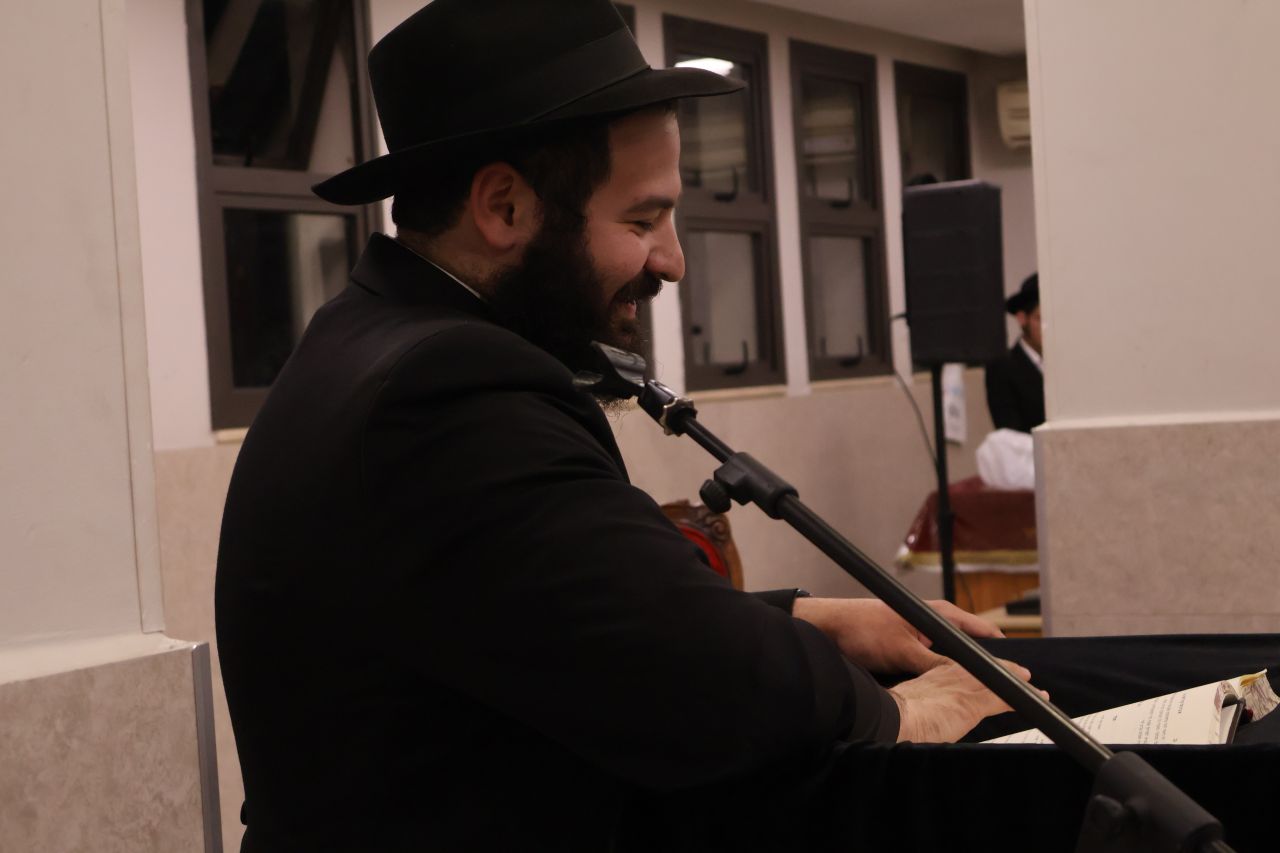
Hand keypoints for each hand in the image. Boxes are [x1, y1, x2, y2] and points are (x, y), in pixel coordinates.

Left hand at [791, 597, 1003, 674]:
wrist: (829, 628)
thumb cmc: (863, 630)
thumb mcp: (904, 652)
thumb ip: (936, 664)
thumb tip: (967, 678)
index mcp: (939, 614)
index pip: (983, 632)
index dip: (1002, 652)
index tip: (1020, 672)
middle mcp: (934, 622)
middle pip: (970, 647)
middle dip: (984, 666)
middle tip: (1004, 689)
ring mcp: (922, 635)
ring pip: (952, 658)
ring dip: (961, 673)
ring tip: (979, 694)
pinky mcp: (909, 647)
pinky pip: (934, 663)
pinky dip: (941, 674)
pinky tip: (946, 691)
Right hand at [890, 658, 1041, 742]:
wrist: (893, 718)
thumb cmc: (893, 717)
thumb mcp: (907, 704)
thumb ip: (917, 706)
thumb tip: (917, 720)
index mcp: (933, 674)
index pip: (964, 667)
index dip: (979, 670)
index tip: (988, 674)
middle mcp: (952, 674)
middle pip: (985, 667)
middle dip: (1005, 670)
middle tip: (1021, 673)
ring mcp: (965, 686)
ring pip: (1000, 679)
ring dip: (1019, 684)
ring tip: (1035, 689)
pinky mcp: (975, 702)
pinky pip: (1009, 697)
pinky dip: (1026, 698)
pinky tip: (1039, 700)